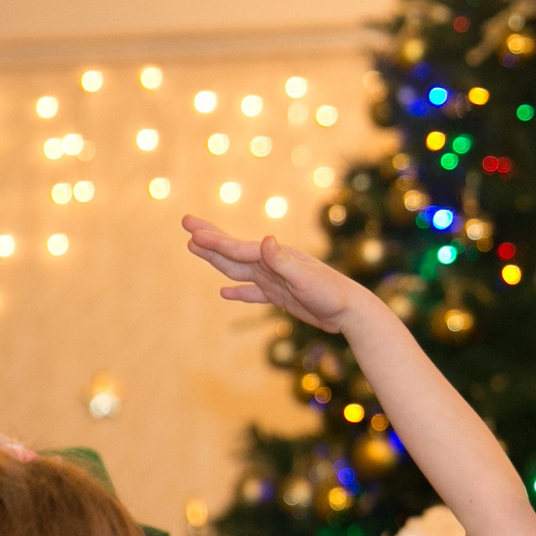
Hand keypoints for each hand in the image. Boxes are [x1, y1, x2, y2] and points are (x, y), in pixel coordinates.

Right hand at [184, 218, 368, 335]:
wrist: (350, 311)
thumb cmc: (331, 293)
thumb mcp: (306, 278)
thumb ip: (283, 261)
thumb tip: (265, 239)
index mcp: (274, 256)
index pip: (237, 248)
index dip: (214, 241)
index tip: (191, 232)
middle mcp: (271, 264)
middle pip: (232, 251)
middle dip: (209, 239)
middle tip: (185, 223)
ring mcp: (274, 280)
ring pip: (237, 269)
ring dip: (216, 259)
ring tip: (194, 247)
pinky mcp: (280, 296)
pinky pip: (252, 293)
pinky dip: (238, 292)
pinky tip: (224, 292)